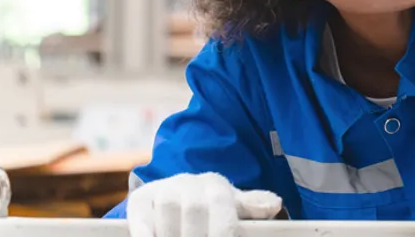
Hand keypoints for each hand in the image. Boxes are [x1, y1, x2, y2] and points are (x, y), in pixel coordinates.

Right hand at [126, 172, 281, 236]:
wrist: (175, 193)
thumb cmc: (210, 207)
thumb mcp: (233, 205)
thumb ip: (251, 206)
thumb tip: (274, 204)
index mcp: (216, 185)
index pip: (221, 206)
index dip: (223, 229)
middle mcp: (189, 182)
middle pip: (194, 210)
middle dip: (197, 234)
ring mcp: (163, 189)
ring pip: (167, 210)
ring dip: (172, 234)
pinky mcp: (140, 199)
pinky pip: (141, 217)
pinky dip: (146, 232)